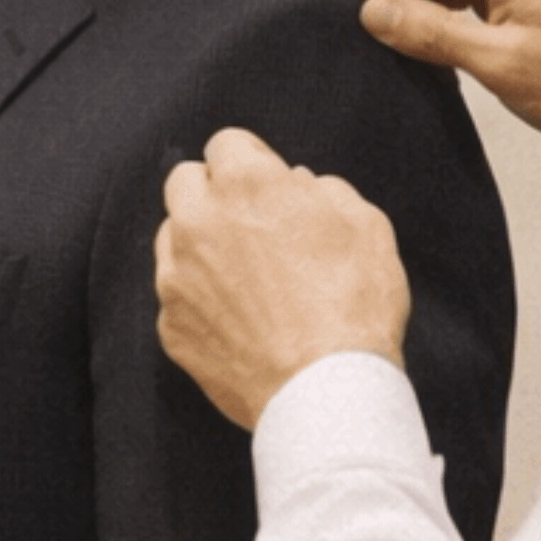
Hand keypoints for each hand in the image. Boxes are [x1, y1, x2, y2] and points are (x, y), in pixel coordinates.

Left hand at [157, 129, 410, 431]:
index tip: (271, 191)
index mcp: (245, 184)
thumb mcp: (367, 227)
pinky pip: (179, 302)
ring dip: (201, 249)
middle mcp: (198, 221)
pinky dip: (202, 307)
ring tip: (247, 285)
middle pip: (185, 183)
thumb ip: (326, 191)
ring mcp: (177, 278)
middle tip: (252, 231)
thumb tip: (300, 186)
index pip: (229, 145)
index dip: (254, 166)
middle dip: (214, 197)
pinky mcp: (173, 329)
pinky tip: (241, 327)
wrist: (328, 395)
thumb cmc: (355, 310)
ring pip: (173, 241)